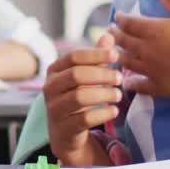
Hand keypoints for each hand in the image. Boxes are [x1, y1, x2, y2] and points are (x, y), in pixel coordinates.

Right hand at [42, 35, 122, 166]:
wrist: (65, 134)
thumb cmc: (77, 98)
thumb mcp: (85, 78)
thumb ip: (96, 58)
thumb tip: (109, 35)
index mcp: (54, 71)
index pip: (74, 57)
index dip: (96, 54)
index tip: (116, 55)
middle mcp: (49, 88)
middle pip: (76, 75)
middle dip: (101, 75)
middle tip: (119, 78)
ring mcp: (54, 109)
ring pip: (79, 97)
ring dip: (104, 95)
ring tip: (118, 95)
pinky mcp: (63, 128)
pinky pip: (84, 119)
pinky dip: (103, 114)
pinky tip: (114, 111)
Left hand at [107, 0, 169, 99]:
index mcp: (152, 30)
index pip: (127, 23)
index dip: (120, 19)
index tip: (117, 17)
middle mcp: (145, 49)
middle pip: (122, 41)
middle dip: (114, 35)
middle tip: (110, 33)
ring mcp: (149, 69)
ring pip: (125, 62)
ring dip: (117, 56)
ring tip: (113, 53)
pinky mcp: (157, 86)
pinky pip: (136, 85)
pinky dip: (129, 82)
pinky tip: (126, 81)